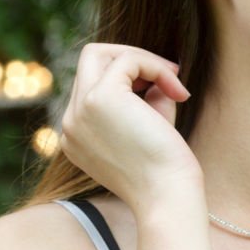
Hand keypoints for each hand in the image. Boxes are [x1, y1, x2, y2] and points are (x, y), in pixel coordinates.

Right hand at [60, 43, 202, 209]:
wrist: (167, 196)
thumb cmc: (165, 169)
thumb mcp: (148, 126)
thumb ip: (144, 94)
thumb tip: (151, 65)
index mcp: (77, 136)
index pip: (92, 85)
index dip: (131, 80)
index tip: (165, 90)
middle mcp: (71, 123)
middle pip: (88, 61)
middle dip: (131, 59)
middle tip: (170, 75)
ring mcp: (79, 110)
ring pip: (98, 53)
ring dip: (143, 60)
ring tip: (175, 85)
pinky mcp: (99, 99)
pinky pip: (127, 60)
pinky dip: (157, 68)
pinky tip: (178, 92)